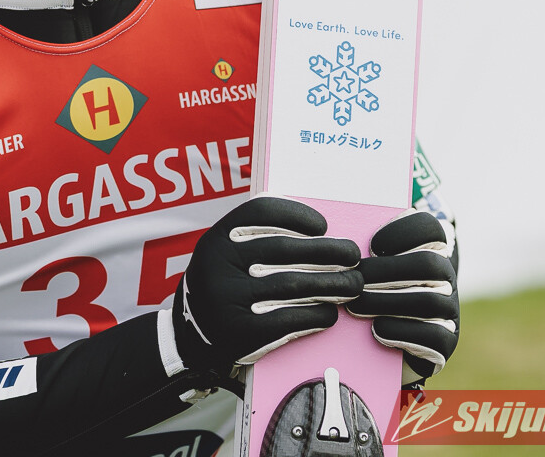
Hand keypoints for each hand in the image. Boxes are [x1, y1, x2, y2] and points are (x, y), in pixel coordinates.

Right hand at [171, 195, 362, 373]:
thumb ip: (260, 237)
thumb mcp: (227, 252)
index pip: (261, 212)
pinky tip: (329, 312)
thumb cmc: (226, 284)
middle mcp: (220, 264)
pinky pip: (291, 319)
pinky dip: (318, 314)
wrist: (191, 333)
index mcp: (217, 238)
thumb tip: (321, 234)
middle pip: (284, 249)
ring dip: (332, 284)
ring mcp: (229, 299)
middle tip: (352, 254)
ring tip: (352, 283)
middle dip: (328, 251)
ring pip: (293, 284)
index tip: (323, 226)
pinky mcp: (242, 332)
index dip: (297, 215)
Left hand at [346, 209, 459, 384]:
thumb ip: (356, 243)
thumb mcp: (364, 258)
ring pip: (431, 302)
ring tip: (355, 307)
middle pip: (430, 265)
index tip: (372, 244)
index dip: (404, 232)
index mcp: (429, 247)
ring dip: (388, 303)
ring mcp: (448, 309)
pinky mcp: (446, 340)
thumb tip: (326, 235)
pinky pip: (436, 337)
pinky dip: (404, 332)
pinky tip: (376, 330)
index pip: (431, 228)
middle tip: (353, 279)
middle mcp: (444, 276)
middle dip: (387, 272)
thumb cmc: (367, 283)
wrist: (385, 334)